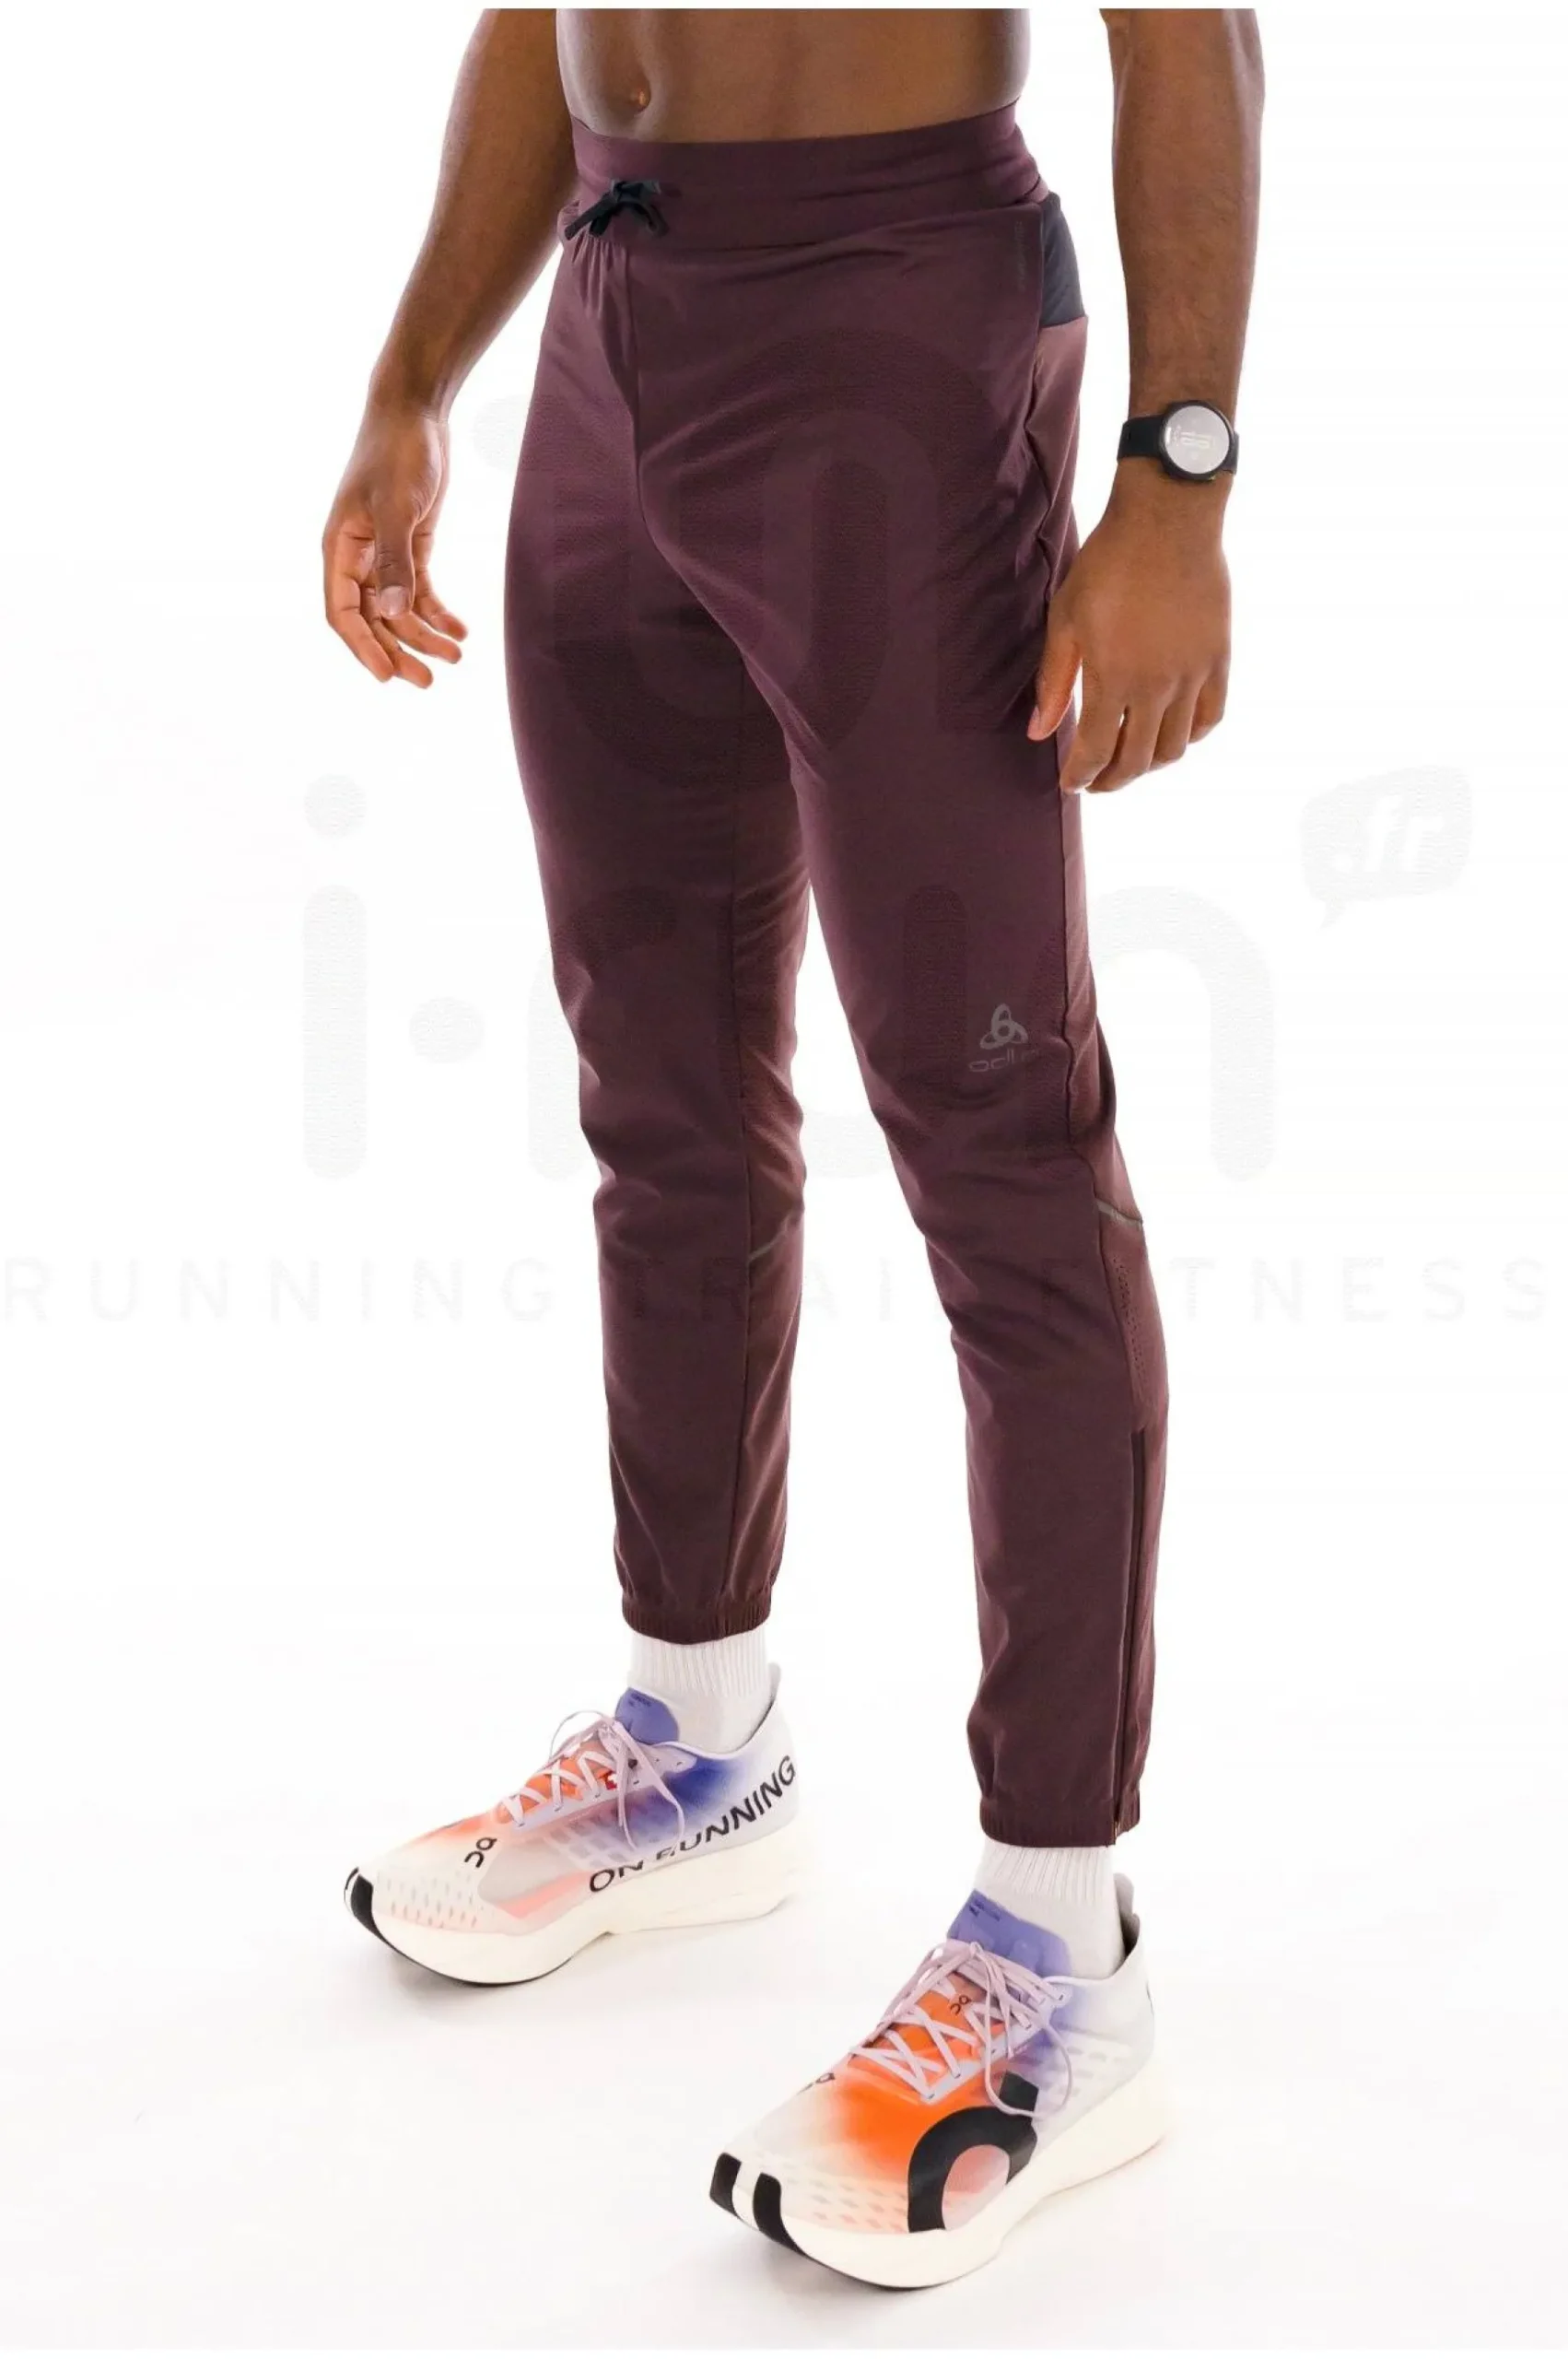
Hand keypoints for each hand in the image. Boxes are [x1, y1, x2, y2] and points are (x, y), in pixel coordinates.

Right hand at [322, 402, 466, 686]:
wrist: (415, 411)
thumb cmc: (396, 453)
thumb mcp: (395, 508)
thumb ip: (394, 563)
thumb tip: (390, 614)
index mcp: (339, 549)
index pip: (342, 612)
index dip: (363, 647)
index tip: (388, 676)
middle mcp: (357, 557)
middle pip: (373, 619)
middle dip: (399, 650)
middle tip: (429, 681)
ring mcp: (384, 553)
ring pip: (398, 609)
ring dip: (424, 635)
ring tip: (456, 657)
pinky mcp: (410, 545)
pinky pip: (419, 591)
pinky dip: (437, 612)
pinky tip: (460, 631)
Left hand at [1028, 466, 1229, 791]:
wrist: (1168, 520)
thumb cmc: (1108, 564)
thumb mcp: (1066, 619)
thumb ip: (1055, 681)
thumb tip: (1039, 733)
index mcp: (1112, 679)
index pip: (1095, 752)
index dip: (1081, 776)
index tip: (1071, 783)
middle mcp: (1156, 687)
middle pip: (1136, 761)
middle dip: (1112, 781)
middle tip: (1097, 781)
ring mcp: (1192, 675)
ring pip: (1174, 748)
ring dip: (1149, 764)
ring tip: (1131, 759)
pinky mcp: (1218, 660)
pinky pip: (1210, 718)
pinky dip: (1190, 737)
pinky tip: (1172, 733)